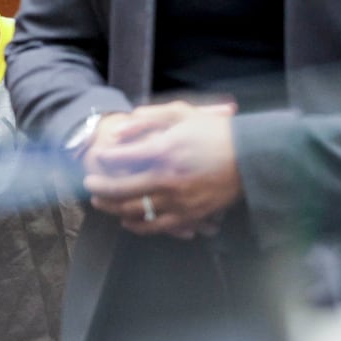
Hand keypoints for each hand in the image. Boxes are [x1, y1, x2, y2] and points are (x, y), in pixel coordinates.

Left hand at [82, 100, 240, 238]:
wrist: (251, 157)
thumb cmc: (215, 132)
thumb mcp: (182, 114)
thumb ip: (149, 118)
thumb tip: (120, 128)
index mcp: (164, 151)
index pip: (122, 158)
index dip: (104, 159)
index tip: (96, 156)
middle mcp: (168, 179)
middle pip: (122, 189)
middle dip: (100, 188)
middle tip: (88, 184)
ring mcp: (178, 201)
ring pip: (136, 210)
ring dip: (113, 208)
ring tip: (101, 202)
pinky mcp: (190, 216)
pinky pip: (157, 227)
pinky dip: (138, 226)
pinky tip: (126, 221)